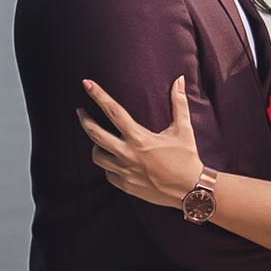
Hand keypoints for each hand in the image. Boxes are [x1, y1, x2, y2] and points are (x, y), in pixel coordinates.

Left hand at [79, 74, 207, 209]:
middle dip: (84, 120)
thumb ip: (179, 103)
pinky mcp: (126, 185)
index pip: (113, 111)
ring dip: (95, 145)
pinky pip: (108, 173)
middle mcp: (128, 155)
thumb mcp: (183, 129)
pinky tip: (113, 159)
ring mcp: (125, 172)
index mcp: (140, 138)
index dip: (98, 96)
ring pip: (97, 156)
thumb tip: (180, 80)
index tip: (86, 84)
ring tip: (98, 138)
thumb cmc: (187, 158)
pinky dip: (108, 165)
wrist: (191, 190)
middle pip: (95, 134)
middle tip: (80, 112)